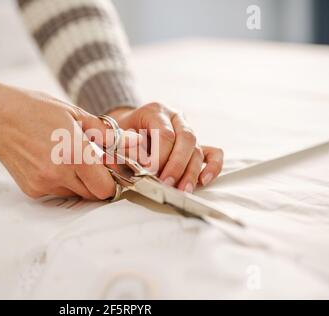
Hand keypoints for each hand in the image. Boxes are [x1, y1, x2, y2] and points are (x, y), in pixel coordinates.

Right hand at [0, 79, 123, 199]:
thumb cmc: (36, 110)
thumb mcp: (76, 114)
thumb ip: (105, 134)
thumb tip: (130, 143)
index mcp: (73, 154)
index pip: (106, 188)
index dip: (111, 180)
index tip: (109, 168)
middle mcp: (58, 174)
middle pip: (93, 194)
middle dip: (96, 180)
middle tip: (89, 160)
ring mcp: (43, 184)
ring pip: (76, 194)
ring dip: (78, 181)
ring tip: (66, 157)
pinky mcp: (32, 190)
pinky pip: (57, 192)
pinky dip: (61, 181)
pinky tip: (50, 161)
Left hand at [108, 103, 223, 191]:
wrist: (127, 128)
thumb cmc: (119, 134)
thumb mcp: (115, 135)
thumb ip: (123, 145)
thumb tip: (137, 161)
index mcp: (155, 111)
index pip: (165, 134)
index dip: (160, 156)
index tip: (150, 174)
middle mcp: (175, 118)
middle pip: (186, 139)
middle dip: (176, 165)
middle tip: (166, 184)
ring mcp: (188, 130)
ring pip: (197, 149)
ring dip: (190, 172)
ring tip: (181, 190)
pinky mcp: (197, 144)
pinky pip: (213, 153)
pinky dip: (212, 166)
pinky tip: (203, 180)